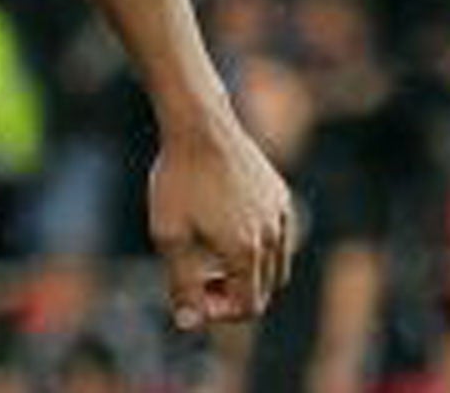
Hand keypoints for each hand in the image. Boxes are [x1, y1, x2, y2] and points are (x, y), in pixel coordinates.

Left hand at [148, 110, 294, 330]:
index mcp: (246, 252)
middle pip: (264, 289)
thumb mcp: (168, 234)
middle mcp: (272, 237)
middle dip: (232, 294)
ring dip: (247, 271)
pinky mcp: (280, 196)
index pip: (247, 306)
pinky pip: (277, 235)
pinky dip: (256, 245)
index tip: (190, 294)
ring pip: (275, 265)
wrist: (200, 125)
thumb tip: (187, 324)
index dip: (218, 311)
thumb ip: (180, 283)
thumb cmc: (178, 178)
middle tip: (198, 278)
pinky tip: (223, 226)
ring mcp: (281, 216)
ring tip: (209, 253)